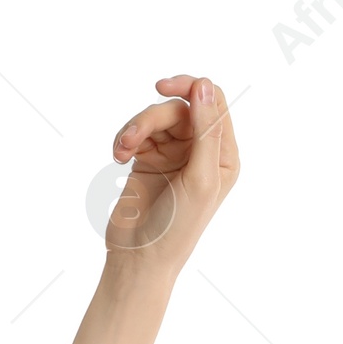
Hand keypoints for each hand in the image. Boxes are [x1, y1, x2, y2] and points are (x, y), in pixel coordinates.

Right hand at [104, 74, 238, 271]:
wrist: (140, 259)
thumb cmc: (177, 227)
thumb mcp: (200, 178)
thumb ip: (206, 131)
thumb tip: (204, 84)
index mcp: (223, 157)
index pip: (214, 103)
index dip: (190, 87)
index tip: (162, 88)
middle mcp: (201, 152)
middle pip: (180, 107)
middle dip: (153, 118)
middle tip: (133, 137)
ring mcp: (174, 154)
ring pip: (155, 117)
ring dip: (134, 130)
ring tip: (122, 152)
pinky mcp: (148, 159)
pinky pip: (136, 131)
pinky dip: (125, 140)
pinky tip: (119, 157)